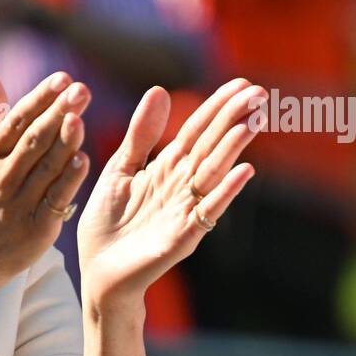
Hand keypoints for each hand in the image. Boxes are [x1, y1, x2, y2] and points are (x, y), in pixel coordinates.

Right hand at [0, 69, 90, 290]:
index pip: (16, 121)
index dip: (39, 99)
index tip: (62, 79)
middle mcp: (2, 177)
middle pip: (34, 140)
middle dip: (57, 113)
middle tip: (81, 90)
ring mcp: (19, 203)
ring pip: (46, 167)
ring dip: (65, 141)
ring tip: (81, 117)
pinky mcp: (36, 227)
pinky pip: (55, 199)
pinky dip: (68, 180)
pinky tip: (82, 160)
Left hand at [76, 78, 263, 312]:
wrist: (97, 272)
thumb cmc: (108, 224)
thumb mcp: (119, 170)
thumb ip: (140, 136)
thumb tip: (159, 90)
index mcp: (165, 168)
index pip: (196, 131)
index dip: (216, 107)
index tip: (240, 83)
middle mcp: (181, 186)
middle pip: (210, 147)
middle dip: (232, 120)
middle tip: (258, 93)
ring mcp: (185, 211)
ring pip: (213, 173)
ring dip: (234, 148)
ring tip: (253, 121)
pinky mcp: (182, 237)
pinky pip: (207, 211)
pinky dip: (225, 192)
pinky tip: (244, 172)